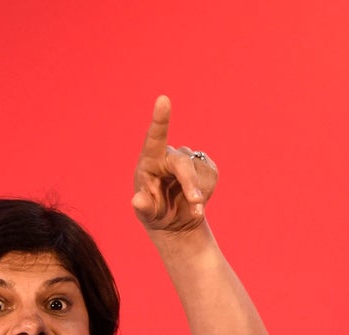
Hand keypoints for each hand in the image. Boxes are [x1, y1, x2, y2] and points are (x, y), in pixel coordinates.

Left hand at [132, 95, 217, 233]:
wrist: (175, 220)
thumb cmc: (155, 213)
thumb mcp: (147, 214)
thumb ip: (142, 207)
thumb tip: (137, 200)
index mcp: (149, 161)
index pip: (154, 137)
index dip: (160, 118)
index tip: (163, 99)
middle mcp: (168, 155)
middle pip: (182, 164)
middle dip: (190, 184)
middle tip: (196, 205)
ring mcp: (188, 158)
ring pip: (199, 172)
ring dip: (199, 194)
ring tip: (190, 208)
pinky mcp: (205, 165)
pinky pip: (211, 176)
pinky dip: (207, 192)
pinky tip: (197, 198)